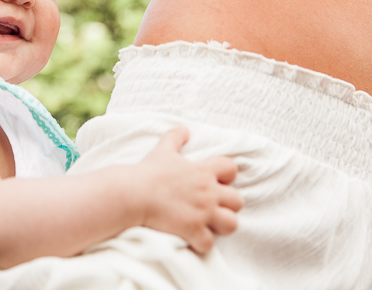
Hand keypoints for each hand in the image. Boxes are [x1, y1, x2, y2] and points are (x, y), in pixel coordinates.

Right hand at [132, 127, 242, 253]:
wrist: (133, 193)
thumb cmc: (148, 172)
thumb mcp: (163, 151)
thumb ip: (175, 138)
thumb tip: (184, 128)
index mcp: (203, 171)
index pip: (231, 168)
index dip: (227, 176)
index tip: (216, 182)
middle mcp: (208, 192)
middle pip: (237, 200)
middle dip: (228, 205)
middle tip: (213, 208)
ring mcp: (202, 212)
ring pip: (231, 224)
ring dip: (221, 226)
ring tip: (209, 226)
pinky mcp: (193, 230)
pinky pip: (209, 243)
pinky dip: (202, 243)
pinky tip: (193, 239)